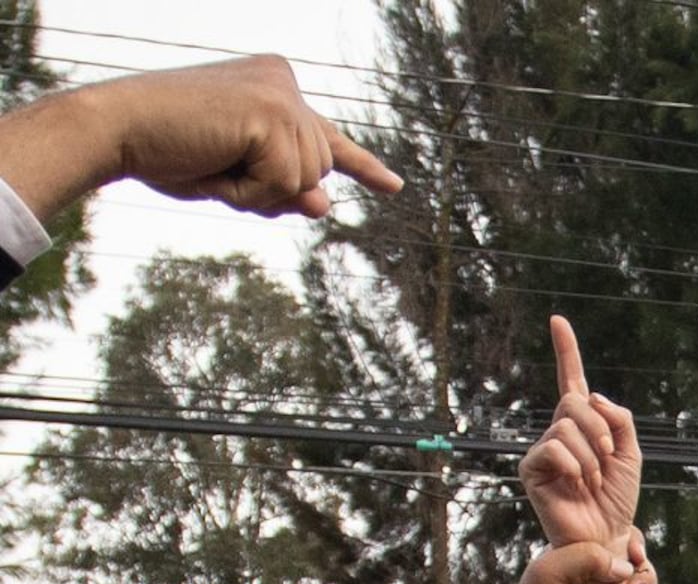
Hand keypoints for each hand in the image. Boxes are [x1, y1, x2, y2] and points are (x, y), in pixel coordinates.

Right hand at [73, 57, 398, 219]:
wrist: (120, 130)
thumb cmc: (171, 152)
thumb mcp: (241, 180)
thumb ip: (289, 191)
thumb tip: (325, 204)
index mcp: (276, 87)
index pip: (327, 138)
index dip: (362, 166)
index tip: (394, 186)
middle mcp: (286, 82)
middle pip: (317, 173)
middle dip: (271, 189)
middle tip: (218, 164)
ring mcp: (283, 96)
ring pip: (306, 183)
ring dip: (258, 192)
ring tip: (214, 159)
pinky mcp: (275, 116)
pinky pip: (285, 185)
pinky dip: (250, 192)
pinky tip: (217, 163)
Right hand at [519, 314, 641, 548]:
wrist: (608, 537)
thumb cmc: (617, 500)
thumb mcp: (631, 454)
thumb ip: (620, 419)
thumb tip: (594, 397)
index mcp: (583, 426)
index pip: (573, 381)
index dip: (566, 352)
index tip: (558, 321)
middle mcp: (559, 432)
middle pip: (575, 402)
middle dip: (600, 429)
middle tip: (608, 460)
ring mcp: (543, 450)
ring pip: (567, 425)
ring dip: (591, 454)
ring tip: (592, 481)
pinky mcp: (532, 469)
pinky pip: (553, 448)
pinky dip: (574, 465)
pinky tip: (577, 485)